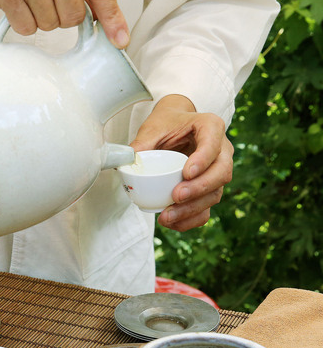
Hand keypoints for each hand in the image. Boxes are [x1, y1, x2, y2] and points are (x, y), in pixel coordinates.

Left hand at [129, 95, 233, 231]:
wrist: (176, 126)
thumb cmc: (167, 124)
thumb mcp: (153, 128)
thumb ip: (141, 143)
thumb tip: (126, 162)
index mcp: (211, 127)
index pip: (213, 143)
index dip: (203, 160)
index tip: (186, 173)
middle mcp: (221, 150)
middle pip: (221, 172)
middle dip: (199, 188)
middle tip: (176, 196)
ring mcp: (218, 171)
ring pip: (215, 193)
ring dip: (192, 209)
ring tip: (167, 216)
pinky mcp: (210, 189)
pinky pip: (206, 208)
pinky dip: (191, 219)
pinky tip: (172, 223)